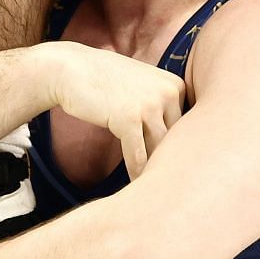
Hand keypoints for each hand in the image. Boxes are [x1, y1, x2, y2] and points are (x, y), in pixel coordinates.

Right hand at [45, 43, 186, 178]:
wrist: (72, 70)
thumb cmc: (107, 80)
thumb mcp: (143, 84)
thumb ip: (162, 105)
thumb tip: (176, 139)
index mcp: (175, 85)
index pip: (186, 125)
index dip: (178, 146)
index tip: (176, 165)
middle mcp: (168, 92)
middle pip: (176, 139)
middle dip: (169, 160)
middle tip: (167, 183)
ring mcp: (149, 105)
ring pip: (159, 149)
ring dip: (154, 170)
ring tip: (153, 188)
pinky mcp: (128, 119)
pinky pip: (137, 155)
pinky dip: (136, 172)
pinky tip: (134, 184)